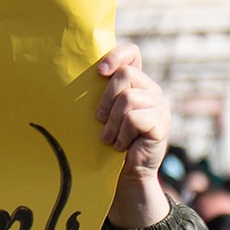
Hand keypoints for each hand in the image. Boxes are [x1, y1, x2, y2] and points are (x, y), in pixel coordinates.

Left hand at [95, 45, 171, 228]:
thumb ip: (97, 93)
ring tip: (110, 138)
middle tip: (100, 120)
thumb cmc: (106, 143)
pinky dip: (122, 134)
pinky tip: (121, 146)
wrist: (122, 176)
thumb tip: (66, 72)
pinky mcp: (162, 124)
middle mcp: (152, 91)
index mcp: (137, 83)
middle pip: (126, 75)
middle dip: (106, 98)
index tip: (99, 72)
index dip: (116, 55)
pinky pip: (135, 118)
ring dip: (113, 122)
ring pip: (128, 98)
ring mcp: (160, 107)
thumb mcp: (100, 114)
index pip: (132, 53)